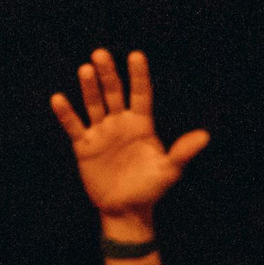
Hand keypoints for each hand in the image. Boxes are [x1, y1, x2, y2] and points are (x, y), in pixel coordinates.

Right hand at [49, 49, 207, 230]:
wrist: (126, 210)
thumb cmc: (150, 188)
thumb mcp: (169, 170)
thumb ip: (182, 152)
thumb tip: (205, 136)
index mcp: (141, 124)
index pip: (140, 94)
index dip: (138, 76)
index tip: (136, 56)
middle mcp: (120, 123)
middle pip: (113, 93)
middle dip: (108, 74)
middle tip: (101, 54)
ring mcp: (101, 132)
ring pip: (94, 104)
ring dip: (89, 88)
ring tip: (86, 70)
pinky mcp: (84, 145)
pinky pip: (74, 126)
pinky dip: (66, 113)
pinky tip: (58, 99)